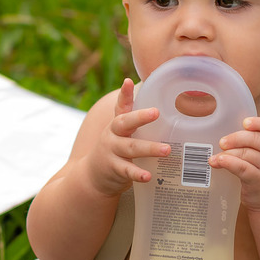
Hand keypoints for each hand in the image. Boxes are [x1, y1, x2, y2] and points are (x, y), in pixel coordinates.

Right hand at [81, 78, 171, 196]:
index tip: (128, 82)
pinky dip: (138, 173)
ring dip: (149, 148)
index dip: (124, 94)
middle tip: (156, 112)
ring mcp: (112, 152)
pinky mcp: (114, 169)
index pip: (121, 106)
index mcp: (118, 124)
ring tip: (167, 150)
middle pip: (125, 123)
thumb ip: (135, 119)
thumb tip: (159, 102)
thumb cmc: (115, 149)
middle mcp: (113, 135)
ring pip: (131, 148)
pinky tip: (148, 176)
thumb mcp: (121, 133)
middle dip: (140, 117)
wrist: (93, 176)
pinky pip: (127, 171)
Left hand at [211, 117, 259, 210]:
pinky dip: (229, 163)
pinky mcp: (259, 182)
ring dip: (228, 153)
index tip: (245, 122)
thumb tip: (232, 136)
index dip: (259, 123)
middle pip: (257, 139)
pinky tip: (219, 161)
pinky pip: (242, 168)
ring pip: (247, 154)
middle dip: (236, 138)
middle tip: (223, 142)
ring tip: (216, 156)